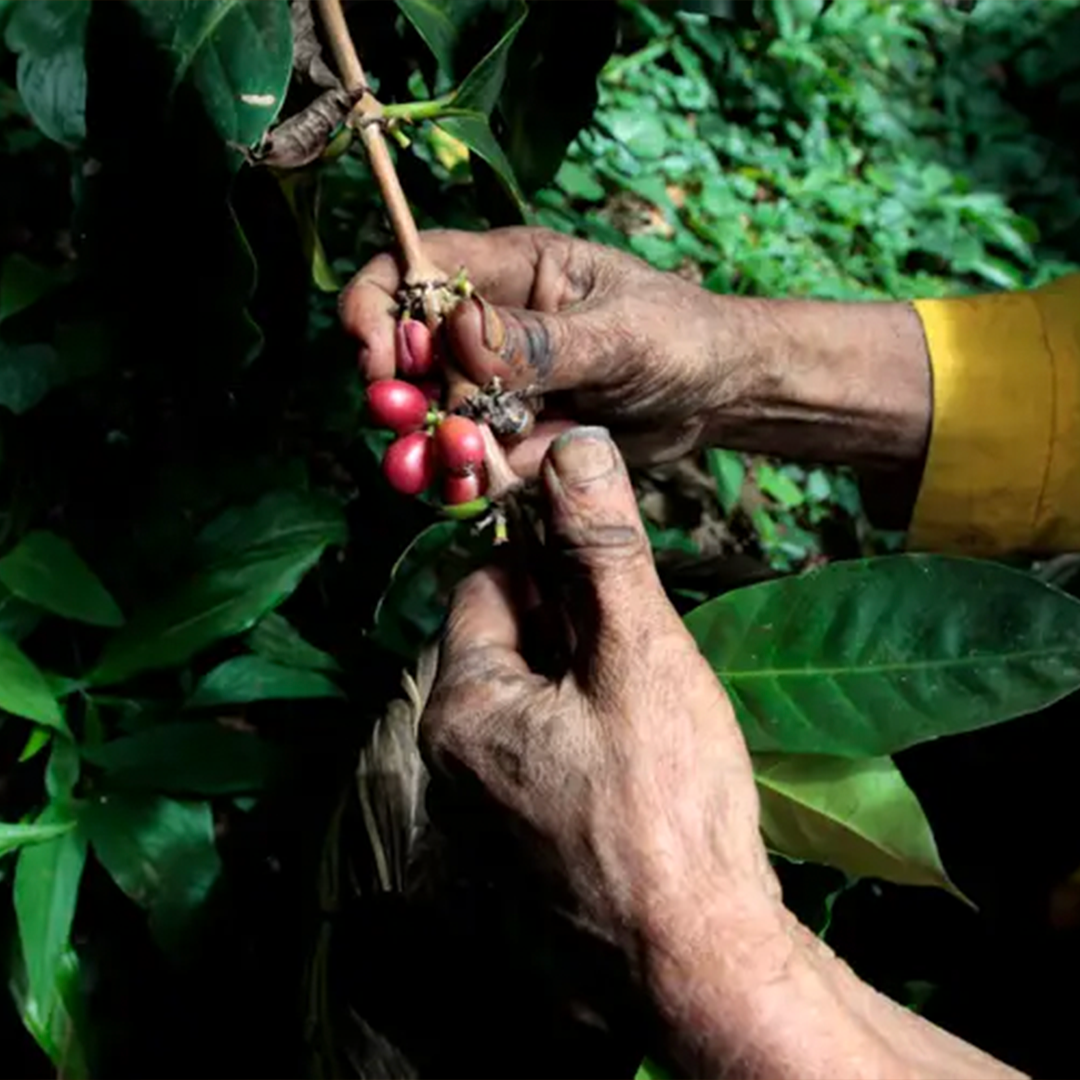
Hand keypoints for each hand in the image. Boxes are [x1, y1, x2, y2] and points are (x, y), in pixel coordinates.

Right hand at [341, 226, 932, 487]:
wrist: (717, 395)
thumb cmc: (680, 335)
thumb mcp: (620, 333)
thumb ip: (540, 342)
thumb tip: (454, 338)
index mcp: (505, 270)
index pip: (410, 268)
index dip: (377, 309)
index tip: (379, 361)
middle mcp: (487, 326)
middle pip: (405, 353)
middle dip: (399, 395)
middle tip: (411, 430)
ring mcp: (494, 385)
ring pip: (431, 416)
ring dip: (430, 447)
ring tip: (455, 469)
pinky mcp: (510, 434)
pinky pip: (469, 458)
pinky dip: (466, 477)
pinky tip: (480, 487)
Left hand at [422, 425, 783, 970]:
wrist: (698, 959)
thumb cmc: (669, 801)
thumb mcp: (638, 652)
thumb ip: (602, 549)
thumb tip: (576, 447)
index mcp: (460, 707)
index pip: (484, 586)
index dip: (548, 561)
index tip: (609, 562)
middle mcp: (454, 761)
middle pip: (509, 644)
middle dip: (575, 623)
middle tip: (645, 639)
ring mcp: (488, 811)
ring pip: (535, 699)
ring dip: (590, 676)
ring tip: (656, 699)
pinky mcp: (528, 845)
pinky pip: (550, 754)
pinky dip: (592, 731)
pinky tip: (649, 752)